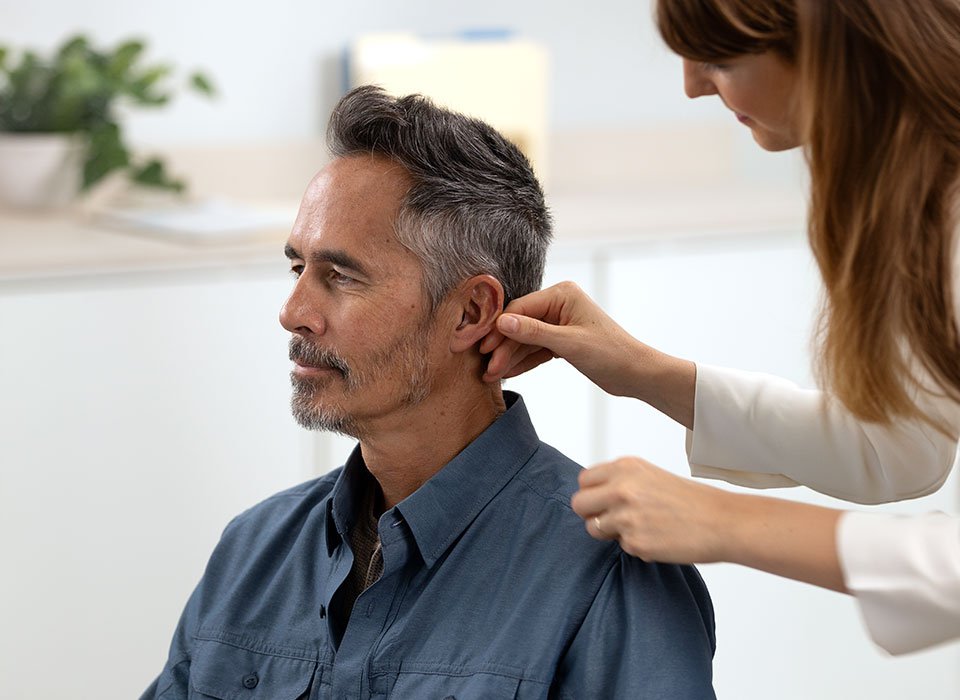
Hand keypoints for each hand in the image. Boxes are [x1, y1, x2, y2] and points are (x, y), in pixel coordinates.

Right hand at [480, 281, 643, 396]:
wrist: (636, 373)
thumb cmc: (610, 353)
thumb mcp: (569, 343)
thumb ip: (534, 332)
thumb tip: (501, 322)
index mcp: (562, 294)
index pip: (520, 309)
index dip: (499, 329)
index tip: (482, 348)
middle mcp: (558, 304)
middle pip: (520, 325)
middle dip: (503, 347)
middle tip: (486, 368)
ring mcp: (559, 323)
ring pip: (525, 340)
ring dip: (509, 357)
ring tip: (492, 375)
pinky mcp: (561, 341)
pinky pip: (535, 350)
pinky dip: (523, 362)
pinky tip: (507, 373)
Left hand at [571, 456, 730, 563]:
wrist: (723, 522)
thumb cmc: (692, 500)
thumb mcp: (651, 476)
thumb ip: (621, 481)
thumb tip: (594, 495)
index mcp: (626, 467)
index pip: (584, 480)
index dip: (592, 493)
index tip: (603, 500)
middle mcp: (622, 488)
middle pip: (579, 504)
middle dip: (591, 513)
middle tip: (611, 518)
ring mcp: (626, 516)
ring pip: (593, 528)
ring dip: (609, 532)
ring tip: (638, 528)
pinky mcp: (634, 542)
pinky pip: (620, 547)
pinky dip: (635, 546)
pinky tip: (656, 538)